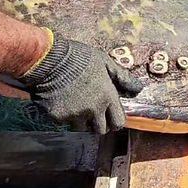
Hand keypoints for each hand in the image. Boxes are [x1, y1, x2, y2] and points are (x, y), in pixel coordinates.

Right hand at [18, 30, 142, 133]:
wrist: (48, 58)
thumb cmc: (78, 57)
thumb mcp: (105, 62)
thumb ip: (122, 78)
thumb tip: (138, 89)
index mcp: (107, 97)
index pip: (118, 122)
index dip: (114, 121)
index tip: (108, 116)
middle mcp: (93, 109)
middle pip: (100, 130)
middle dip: (97, 123)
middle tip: (90, 111)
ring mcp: (75, 115)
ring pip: (81, 127)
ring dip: (80, 120)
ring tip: (74, 102)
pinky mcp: (58, 117)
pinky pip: (63, 122)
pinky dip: (63, 115)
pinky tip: (60, 100)